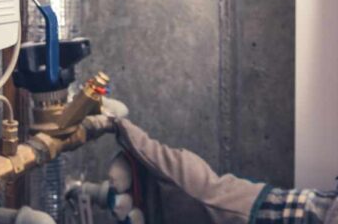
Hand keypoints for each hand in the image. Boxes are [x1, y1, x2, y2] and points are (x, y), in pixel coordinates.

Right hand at [106, 118, 264, 223]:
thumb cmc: (198, 185)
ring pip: (124, 209)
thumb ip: (144, 148)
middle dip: (116, 196)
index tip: (118, 183)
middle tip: (123, 205)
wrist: (220, 215)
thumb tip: (121, 123)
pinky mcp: (155, 220)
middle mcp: (148, 184)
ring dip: (123, 212)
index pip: (123, 164)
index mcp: (150, 165)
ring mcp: (151, 205)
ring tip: (133, 216)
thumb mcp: (169, 165)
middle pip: (119, 189)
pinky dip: (132, 223)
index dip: (117, 172)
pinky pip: (134, 223)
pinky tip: (138, 222)